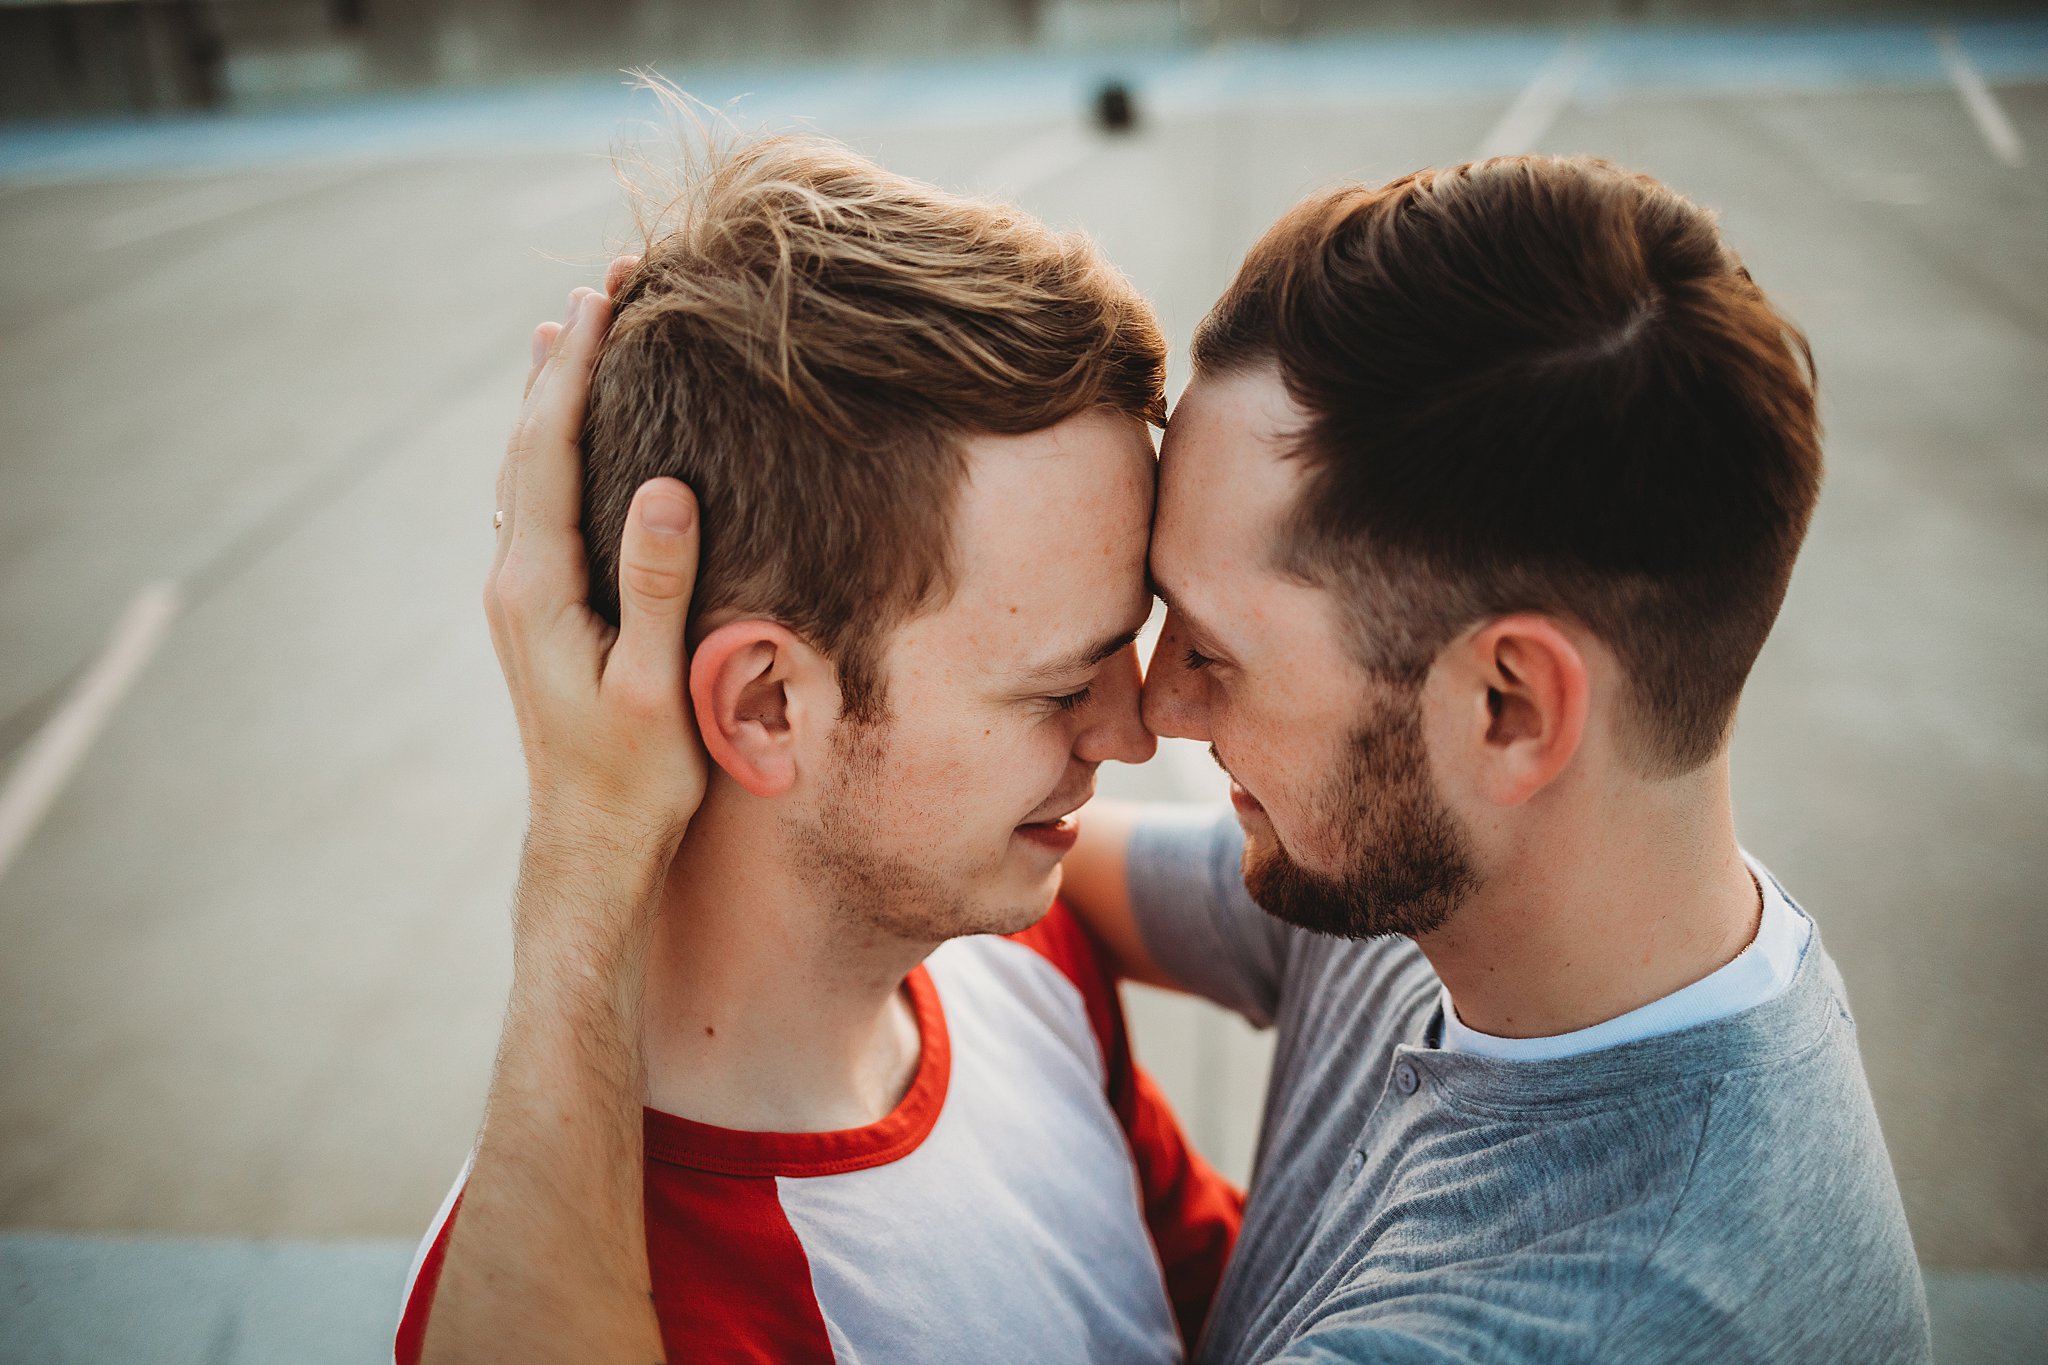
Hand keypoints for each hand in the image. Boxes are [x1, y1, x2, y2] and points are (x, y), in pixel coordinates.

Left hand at [484, 256, 706, 869]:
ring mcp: (518, 595)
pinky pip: (536, 501)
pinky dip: (552, 446)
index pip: (550, 451)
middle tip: (603, 287)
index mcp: (538, 588)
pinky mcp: (536, 611)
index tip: (603, 298)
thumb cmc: (636, 774)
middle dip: (562, 361)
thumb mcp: (654, 685)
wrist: (589, 842)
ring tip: (571, 331)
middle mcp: (514, 580)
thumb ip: (660, 585)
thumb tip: (667, 487)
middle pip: (529, 445)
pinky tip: (565, 436)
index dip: (576, 370)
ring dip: (550, 397)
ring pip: (526, 470)